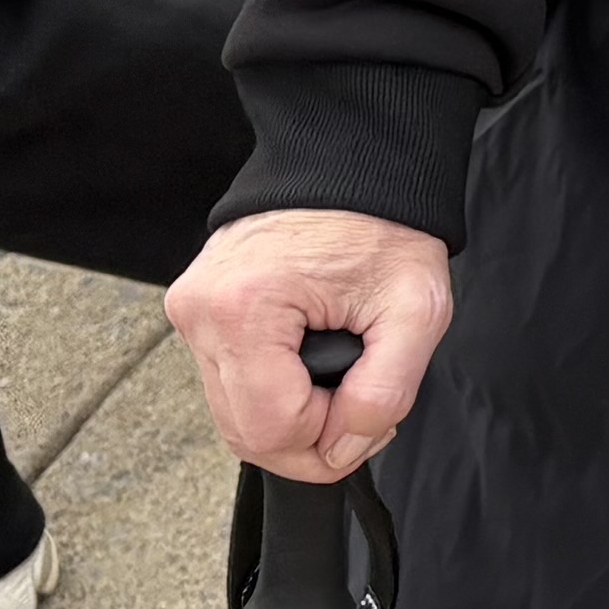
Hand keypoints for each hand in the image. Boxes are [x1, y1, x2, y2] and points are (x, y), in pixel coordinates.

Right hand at [172, 209, 456, 478]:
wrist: (353, 160)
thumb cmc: (385, 223)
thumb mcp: (416, 309)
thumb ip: (383, 393)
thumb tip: (341, 447)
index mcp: (243, 308)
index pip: (271, 430)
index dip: (329, 442)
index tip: (372, 413)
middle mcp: (201, 312)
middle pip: (244, 432)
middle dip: (311, 436)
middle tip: (362, 403)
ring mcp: (192, 310)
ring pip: (235, 413)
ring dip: (292, 415)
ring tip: (343, 375)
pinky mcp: (199, 308)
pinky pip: (231, 379)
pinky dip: (274, 388)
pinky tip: (313, 360)